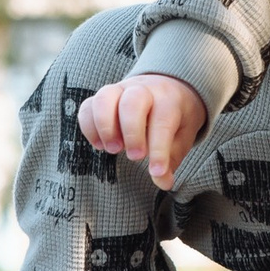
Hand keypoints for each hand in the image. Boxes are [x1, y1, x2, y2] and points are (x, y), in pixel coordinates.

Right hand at [79, 73, 207, 185]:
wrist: (168, 87)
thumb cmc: (174, 117)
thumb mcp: (182, 137)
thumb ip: (171, 159)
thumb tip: (163, 183)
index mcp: (169, 100)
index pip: (163, 121)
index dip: (159, 149)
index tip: (156, 172)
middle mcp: (143, 90)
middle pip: (132, 102)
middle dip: (131, 132)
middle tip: (135, 157)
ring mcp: (120, 90)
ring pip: (105, 98)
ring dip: (105, 127)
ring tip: (113, 150)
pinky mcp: (103, 97)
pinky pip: (87, 106)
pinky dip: (89, 127)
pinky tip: (99, 145)